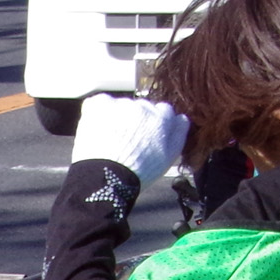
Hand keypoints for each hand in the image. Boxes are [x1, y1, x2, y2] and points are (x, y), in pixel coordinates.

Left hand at [71, 95, 188, 184]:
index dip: (153, 125)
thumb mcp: (169, 158)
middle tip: (126, 142)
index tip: (144, 137)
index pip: (163, 110)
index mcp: (162, 118)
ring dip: (118, 116)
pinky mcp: (100, 106)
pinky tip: (97, 127)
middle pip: (142, 107)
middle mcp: (143, 107)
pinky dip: (99, 111)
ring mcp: (121, 105)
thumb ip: (178, 134)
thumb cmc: (138, 172)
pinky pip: (100, 101)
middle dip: (136, 121)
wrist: (106, 177)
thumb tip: (181, 118)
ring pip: (122, 105)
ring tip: (110, 139)